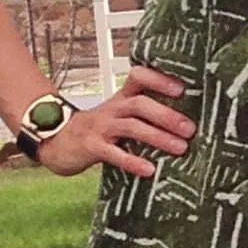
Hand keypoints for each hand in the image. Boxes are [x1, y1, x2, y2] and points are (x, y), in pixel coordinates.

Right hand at [36, 64, 197, 178]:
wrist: (56, 141)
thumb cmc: (97, 130)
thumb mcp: (118, 116)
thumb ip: (143, 116)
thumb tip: (184, 126)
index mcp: (121, 99)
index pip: (138, 78)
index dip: (159, 80)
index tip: (182, 89)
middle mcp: (112, 109)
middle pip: (140, 104)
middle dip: (167, 115)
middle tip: (190, 129)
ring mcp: (100, 127)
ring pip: (131, 126)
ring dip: (158, 136)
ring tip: (180, 148)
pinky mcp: (91, 147)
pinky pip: (113, 153)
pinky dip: (132, 161)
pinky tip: (149, 170)